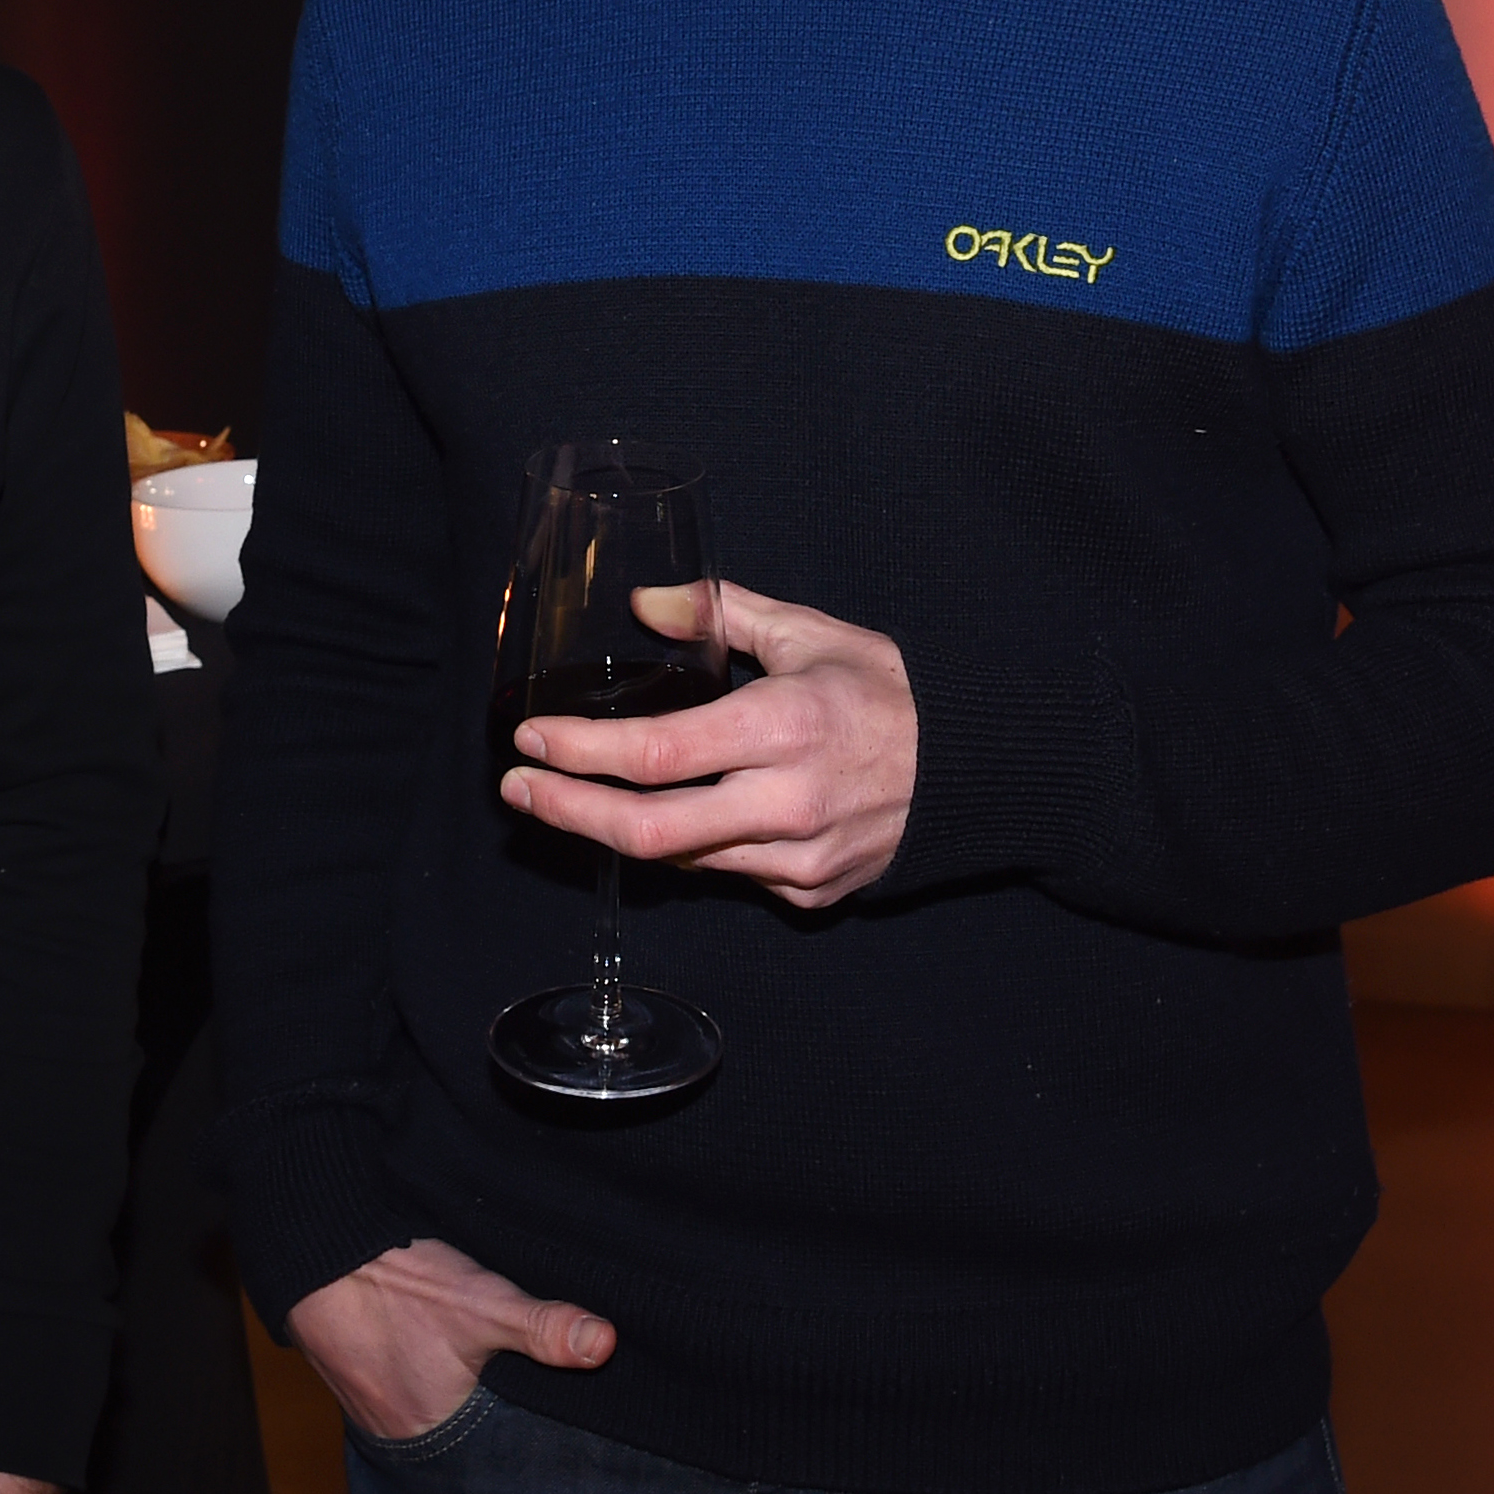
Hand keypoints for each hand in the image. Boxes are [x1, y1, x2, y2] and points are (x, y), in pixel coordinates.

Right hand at [286, 1238, 611, 1443]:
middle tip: (532, 1390)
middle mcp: (401, 1437)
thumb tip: (606, 1344)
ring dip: (463, 1401)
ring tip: (496, 1374)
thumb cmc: (395, 1284)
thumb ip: (542, 1326)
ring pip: (438, 1417)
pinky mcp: (360, 1378)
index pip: (499, 1457)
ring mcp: (374, 1410)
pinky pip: (408, 1394)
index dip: (529, 1437)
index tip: (566, 1421)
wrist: (315, 1250)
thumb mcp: (480, 1302)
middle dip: (499, 1421)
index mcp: (435, 1436)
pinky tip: (443, 1353)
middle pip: (468, 1441)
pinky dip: (431, 1381)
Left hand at [499, 578, 917, 908]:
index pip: (656, 755)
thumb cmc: (888, 691)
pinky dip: (686, 849)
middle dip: (568, 811)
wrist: (975, 768)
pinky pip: (726, 874)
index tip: (530, 739)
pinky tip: (661, 818)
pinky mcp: (811, 892)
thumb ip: (721, 612)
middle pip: (650, 831)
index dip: (580, 753)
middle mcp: (787, 804)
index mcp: (783, 728)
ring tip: (568, 798)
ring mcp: (800, 859)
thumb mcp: (809, 632)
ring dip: (616, 832)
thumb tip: (646, 602)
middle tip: (518, 790)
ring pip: (681, 861)